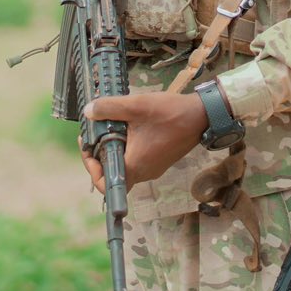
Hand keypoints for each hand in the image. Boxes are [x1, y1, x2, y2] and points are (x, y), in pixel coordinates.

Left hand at [79, 93, 210, 188]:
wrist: (203, 115)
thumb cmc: (170, 113)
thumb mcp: (136, 106)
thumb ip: (109, 108)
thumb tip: (88, 112)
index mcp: (135, 165)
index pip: (105, 184)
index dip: (91, 169)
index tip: (87, 147)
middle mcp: (144, 173)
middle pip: (113, 174)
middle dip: (99, 155)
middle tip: (94, 134)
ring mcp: (153, 168)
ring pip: (125, 166)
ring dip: (113, 151)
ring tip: (108, 128)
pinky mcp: (159, 161)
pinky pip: (136, 161)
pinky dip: (127, 149)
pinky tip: (126, 128)